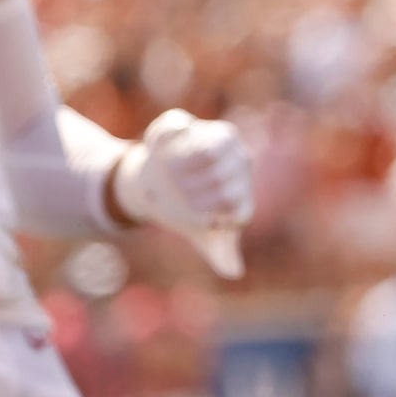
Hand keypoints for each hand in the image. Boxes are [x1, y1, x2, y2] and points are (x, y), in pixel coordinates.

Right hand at [113, 110, 250, 277]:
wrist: (162, 187)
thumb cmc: (193, 212)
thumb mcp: (206, 236)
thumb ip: (221, 251)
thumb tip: (234, 272)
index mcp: (242, 178)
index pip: (236, 196)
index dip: (217, 214)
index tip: (204, 221)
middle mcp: (232, 153)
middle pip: (220, 174)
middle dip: (195, 193)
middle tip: (180, 198)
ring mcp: (208, 134)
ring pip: (204, 148)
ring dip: (181, 168)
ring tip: (169, 178)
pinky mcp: (180, 123)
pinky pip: (174, 125)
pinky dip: (162, 136)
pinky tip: (153, 147)